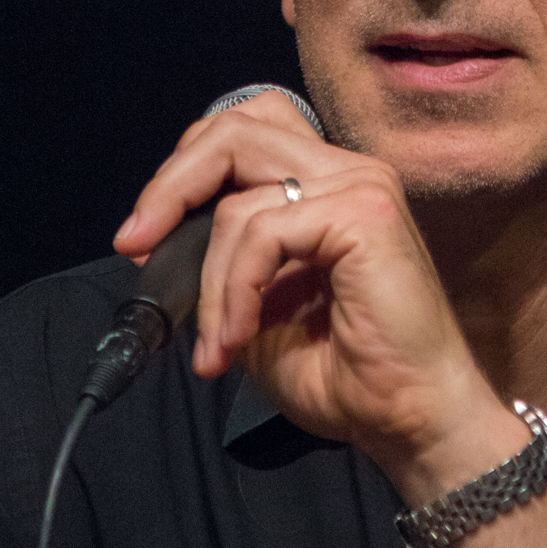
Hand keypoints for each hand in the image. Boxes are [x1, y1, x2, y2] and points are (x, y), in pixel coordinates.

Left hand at [113, 92, 520, 494]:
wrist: (411, 419)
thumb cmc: (352, 376)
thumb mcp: (259, 312)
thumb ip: (219, 266)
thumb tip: (152, 242)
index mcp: (329, 184)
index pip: (243, 131)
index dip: (184, 172)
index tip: (142, 235)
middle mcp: (349, 172)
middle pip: (234, 128)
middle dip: (170, 186)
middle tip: (135, 244)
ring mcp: (360, 186)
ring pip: (237, 195)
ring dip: (207, 278)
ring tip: (216, 344)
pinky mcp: (364, 214)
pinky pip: (261, 231)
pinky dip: (234, 289)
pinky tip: (239, 337)